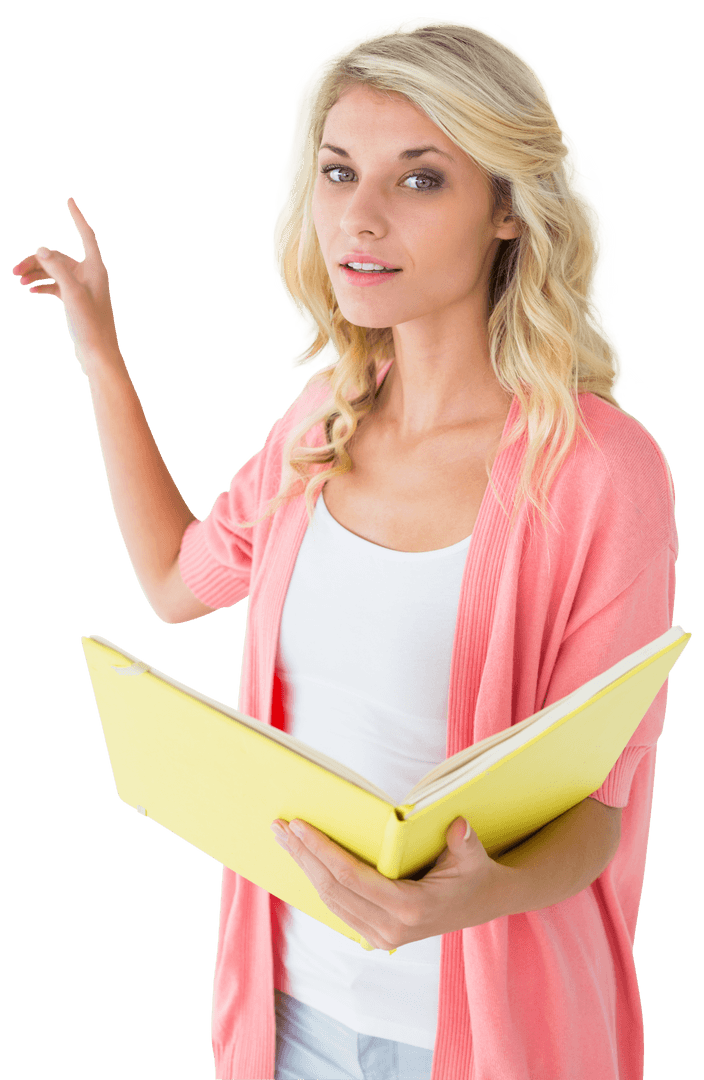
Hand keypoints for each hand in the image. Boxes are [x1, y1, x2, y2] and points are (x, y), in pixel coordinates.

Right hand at [11, 197, 121, 376]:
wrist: (98, 354)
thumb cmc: (91, 325)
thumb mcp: (72, 294)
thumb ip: (57, 269)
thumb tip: (41, 248)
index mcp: (95, 268)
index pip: (86, 234)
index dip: (77, 216)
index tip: (69, 199)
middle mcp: (90, 275)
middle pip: (59, 257)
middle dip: (36, 261)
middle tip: (14, 271)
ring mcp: (83, 288)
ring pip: (55, 272)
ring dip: (37, 274)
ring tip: (19, 281)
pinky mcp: (77, 301)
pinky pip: (57, 286)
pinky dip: (44, 286)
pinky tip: (31, 291)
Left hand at [270, 815, 515, 950]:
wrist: (482, 904)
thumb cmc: (475, 874)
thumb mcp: (474, 856)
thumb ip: (464, 842)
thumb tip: (457, 825)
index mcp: (410, 908)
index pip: (351, 877)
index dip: (321, 851)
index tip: (299, 826)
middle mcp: (390, 928)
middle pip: (332, 890)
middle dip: (302, 856)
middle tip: (279, 828)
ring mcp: (381, 936)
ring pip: (330, 902)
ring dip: (305, 869)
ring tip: (285, 840)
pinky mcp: (376, 935)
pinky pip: (339, 908)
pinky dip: (319, 883)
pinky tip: (305, 862)